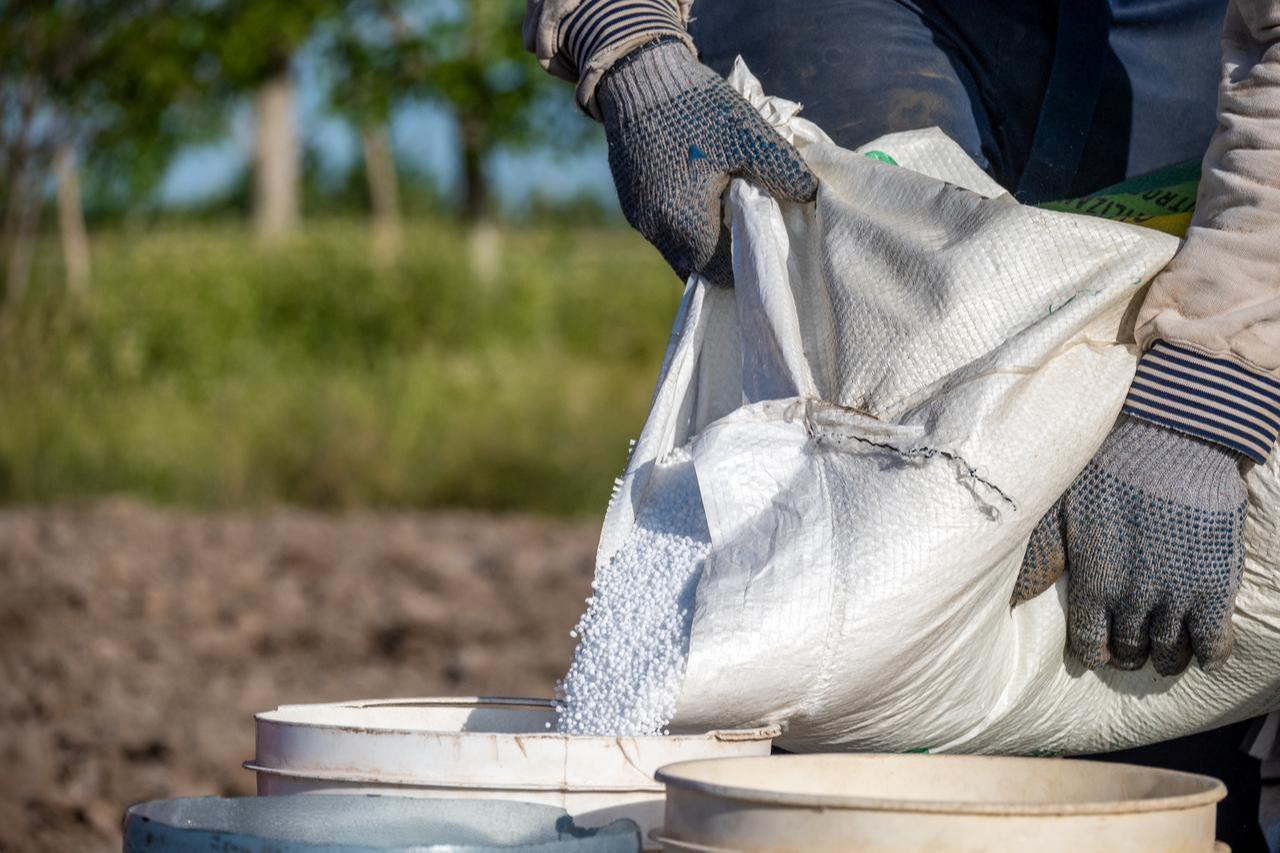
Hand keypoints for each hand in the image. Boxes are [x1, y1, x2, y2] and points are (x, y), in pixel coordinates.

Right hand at [596, 40, 817, 285]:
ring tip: (728, 214)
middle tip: (751, 233)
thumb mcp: (749, 135)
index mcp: (685, 221)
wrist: (638, 74)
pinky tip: (701, 196)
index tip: (766, 246)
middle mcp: (656, 228)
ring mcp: (639, 216)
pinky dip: (684, 222)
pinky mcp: (631, 200)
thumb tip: (812, 197)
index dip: (745, 264)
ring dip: (703, 239)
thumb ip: (783, 171)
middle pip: (697, 265)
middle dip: (724, 256)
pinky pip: (662, 227)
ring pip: (678, 248)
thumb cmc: (697, 107)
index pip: (720, 271)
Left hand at [1012, 416, 1247, 674]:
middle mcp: (1130, 599)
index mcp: (1091, 582)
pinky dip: (1211, 655)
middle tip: (1134, 650)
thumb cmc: (1105, 468)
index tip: (1101, 651)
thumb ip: (1039, 557)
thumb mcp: (1057, 510)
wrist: (1169, 442)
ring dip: (1168, 658)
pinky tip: (1206, 655)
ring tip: (1167, 654)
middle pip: (1130, 650)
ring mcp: (1174, 596)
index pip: (1089, 643)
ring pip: (1171, 653)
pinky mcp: (1215, 587)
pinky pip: (1214, 642)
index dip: (1095, 652)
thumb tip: (1010, 597)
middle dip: (1130, 654)